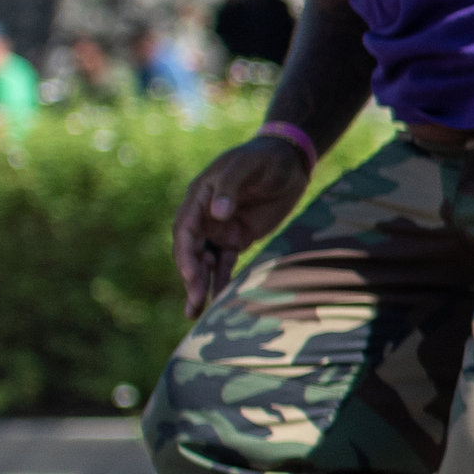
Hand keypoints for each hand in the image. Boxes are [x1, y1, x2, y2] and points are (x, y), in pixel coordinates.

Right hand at [173, 133, 316, 316]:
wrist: (289, 162)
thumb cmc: (264, 160)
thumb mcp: (246, 167)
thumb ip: (230, 188)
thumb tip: (216, 213)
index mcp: (199, 198)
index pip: (185, 230)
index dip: (186, 253)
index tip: (192, 274)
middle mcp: (205, 217)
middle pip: (191, 251)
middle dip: (191, 276)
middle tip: (194, 301)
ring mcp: (220, 230)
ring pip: (205, 262)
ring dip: (200, 285)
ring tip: (195, 313)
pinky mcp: (238, 239)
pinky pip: (226, 264)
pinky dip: (221, 281)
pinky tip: (217, 303)